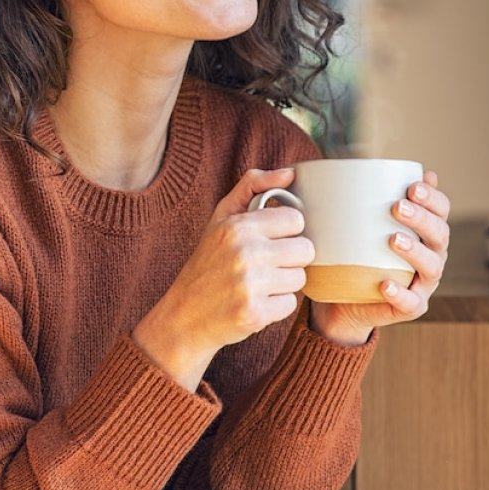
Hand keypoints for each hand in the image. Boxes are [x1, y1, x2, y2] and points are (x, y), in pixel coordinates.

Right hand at [134, 168, 314, 390]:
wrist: (184, 316)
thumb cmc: (207, 263)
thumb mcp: (221, 218)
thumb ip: (253, 187)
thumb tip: (290, 173)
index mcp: (238, 226)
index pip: (296, 220)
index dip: (286, 232)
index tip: (269, 241)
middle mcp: (244, 253)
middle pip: (305, 250)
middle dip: (289, 259)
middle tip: (265, 265)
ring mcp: (250, 285)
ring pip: (300, 278)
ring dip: (283, 283)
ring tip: (258, 285)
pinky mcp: (255, 313)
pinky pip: (290, 304)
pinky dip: (276, 307)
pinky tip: (255, 303)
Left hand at [309, 170, 450, 345]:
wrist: (345, 300)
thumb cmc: (357, 254)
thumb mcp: (360, 224)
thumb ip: (368, 198)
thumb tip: (361, 162)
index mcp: (426, 232)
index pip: (441, 211)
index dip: (433, 198)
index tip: (412, 186)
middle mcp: (432, 256)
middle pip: (440, 235)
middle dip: (422, 218)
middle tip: (397, 207)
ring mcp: (423, 283)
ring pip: (431, 267)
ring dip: (415, 251)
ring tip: (393, 239)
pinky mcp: (410, 307)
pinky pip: (410, 302)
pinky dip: (400, 293)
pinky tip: (385, 284)